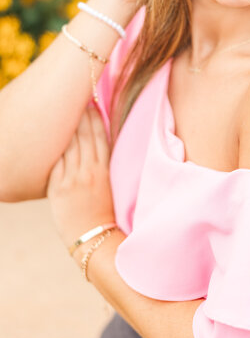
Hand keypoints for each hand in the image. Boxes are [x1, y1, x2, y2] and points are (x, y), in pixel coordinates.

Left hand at [46, 105, 115, 251]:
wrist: (95, 237)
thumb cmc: (104, 210)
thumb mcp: (109, 183)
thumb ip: (102, 162)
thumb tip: (95, 141)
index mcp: (105, 169)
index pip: (100, 136)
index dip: (96, 117)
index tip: (93, 103)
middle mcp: (90, 171)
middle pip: (85, 136)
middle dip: (81, 116)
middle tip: (79, 101)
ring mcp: (73, 179)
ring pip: (69, 145)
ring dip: (67, 127)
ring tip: (64, 113)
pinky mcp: (58, 188)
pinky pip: (56, 162)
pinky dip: (55, 148)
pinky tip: (52, 136)